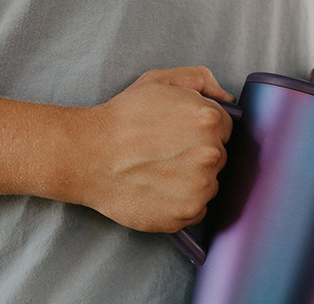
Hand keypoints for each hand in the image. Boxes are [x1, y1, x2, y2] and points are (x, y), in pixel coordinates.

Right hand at [64, 67, 235, 232]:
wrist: (86, 155)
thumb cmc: (120, 119)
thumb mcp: (158, 80)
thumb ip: (200, 79)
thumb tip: (227, 98)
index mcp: (208, 120)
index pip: (226, 128)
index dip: (202, 130)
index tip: (180, 135)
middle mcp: (210, 154)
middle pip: (219, 157)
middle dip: (197, 154)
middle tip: (164, 152)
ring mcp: (200, 187)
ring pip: (209, 184)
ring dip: (191, 180)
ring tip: (158, 171)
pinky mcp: (186, 213)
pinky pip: (197, 209)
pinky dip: (181, 202)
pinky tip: (158, 189)